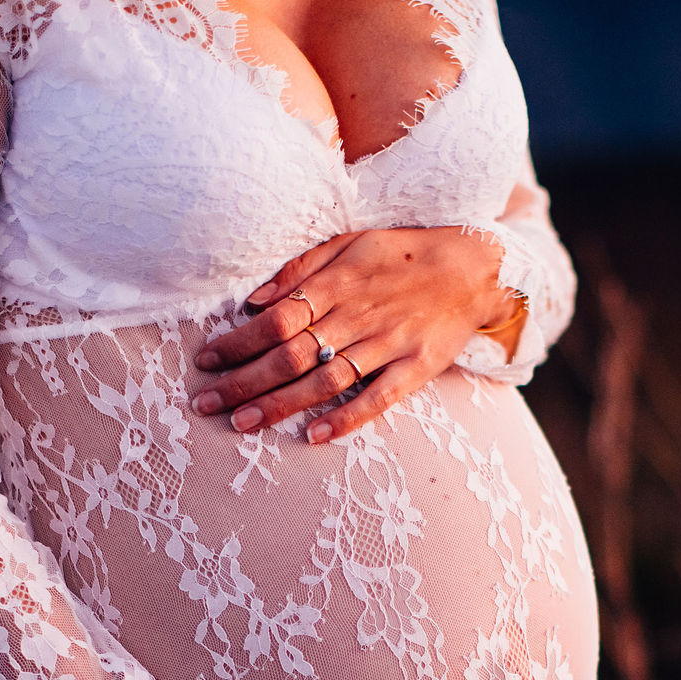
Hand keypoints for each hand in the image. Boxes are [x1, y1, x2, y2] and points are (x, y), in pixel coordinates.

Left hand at [189, 227, 524, 444]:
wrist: (474, 266)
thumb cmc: (402, 254)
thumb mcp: (349, 242)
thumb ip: (300, 269)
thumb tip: (252, 300)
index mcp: (337, 284)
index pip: (276, 318)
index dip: (237, 341)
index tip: (206, 360)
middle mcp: (358, 316)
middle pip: (291, 354)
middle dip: (243, 381)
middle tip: (206, 403)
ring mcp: (388, 344)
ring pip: (325, 379)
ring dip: (280, 404)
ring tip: (242, 423)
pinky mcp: (416, 367)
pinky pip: (378, 398)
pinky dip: (346, 418)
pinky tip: (315, 436)